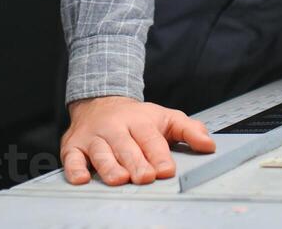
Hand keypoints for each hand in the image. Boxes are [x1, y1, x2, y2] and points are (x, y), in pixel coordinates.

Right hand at [61, 95, 215, 185]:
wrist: (99, 101)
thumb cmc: (135, 118)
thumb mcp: (164, 118)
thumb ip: (188, 130)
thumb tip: (209, 144)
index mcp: (139, 121)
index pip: (150, 138)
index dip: (158, 154)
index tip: (166, 170)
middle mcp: (115, 128)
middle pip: (126, 147)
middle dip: (136, 163)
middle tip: (145, 177)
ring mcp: (93, 137)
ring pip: (101, 153)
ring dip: (109, 166)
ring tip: (119, 179)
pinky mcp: (74, 146)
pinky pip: (72, 158)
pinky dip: (74, 169)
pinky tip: (81, 179)